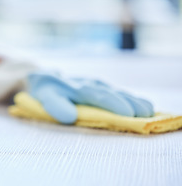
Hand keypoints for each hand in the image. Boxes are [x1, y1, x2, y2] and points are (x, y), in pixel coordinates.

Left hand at [28, 72, 153, 123]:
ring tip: (148, 109)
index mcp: (78, 87)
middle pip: (111, 94)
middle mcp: (90, 84)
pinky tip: (143, 105)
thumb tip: (70, 117)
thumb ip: (56, 106)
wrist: (44, 76)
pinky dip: (130, 98)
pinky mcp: (100, 86)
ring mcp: (97, 84)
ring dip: (133, 100)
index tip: (128, 113)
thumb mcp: (47, 97)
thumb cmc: (46, 91)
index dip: (113, 104)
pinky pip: (117, 92)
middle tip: (144, 114)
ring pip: (117, 92)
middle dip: (128, 103)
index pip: (98, 96)